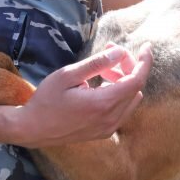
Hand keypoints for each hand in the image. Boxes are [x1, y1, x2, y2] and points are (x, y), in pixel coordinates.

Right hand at [3, 42, 152, 147]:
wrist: (32, 129)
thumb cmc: (46, 100)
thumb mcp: (68, 75)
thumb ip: (96, 63)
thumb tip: (119, 52)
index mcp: (103, 103)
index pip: (137, 80)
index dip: (144, 61)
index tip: (146, 46)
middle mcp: (111, 118)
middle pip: (135, 87)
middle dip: (127, 66)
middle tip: (109, 51)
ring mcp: (109, 128)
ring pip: (131, 98)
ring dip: (123, 80)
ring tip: (102, 69)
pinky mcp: (104, 132)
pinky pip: (123, 109)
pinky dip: (119, 94)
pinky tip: (101, 85)